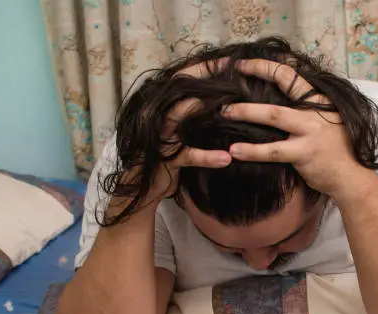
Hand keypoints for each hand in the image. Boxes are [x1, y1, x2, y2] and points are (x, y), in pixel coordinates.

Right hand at [148, 59, 232, 200]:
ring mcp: (159, 137)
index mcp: (162, 107)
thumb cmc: (167, 158)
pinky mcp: (164, 159)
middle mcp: (157, 117)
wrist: (142, 189)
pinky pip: (187, 155)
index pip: (181, 78)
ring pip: (178, 116)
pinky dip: (207, 157)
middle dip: (206, 79)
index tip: (229, 61)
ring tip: (231, 108)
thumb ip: (192, 116)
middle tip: (235, 75)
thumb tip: (223, 101)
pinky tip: (226, 158)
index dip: (204, 68)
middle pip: (178, 89)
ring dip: (203, 109)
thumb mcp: (179, 133)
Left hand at [221, 59, 363, 197]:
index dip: (267, 66)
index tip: (245, 64)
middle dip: (257, 75)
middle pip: (283, 85)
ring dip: (246, 113)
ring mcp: (310, 131)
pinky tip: (235, 151)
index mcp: (319, 101)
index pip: (292, 75)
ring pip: (274, 116)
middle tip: (231, 77)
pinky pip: (273, 151)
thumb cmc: (336, 151)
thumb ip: (306, 112)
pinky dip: (252, 150)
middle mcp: (315, 111)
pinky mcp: (304, 153)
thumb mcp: (326, 122)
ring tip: (224, 113)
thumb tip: (276, 102)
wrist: (351, 177)